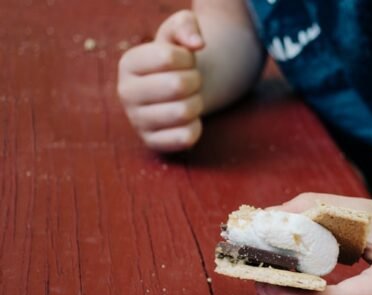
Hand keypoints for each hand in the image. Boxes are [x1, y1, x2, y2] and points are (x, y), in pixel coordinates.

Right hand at [117, 10, 204, 151]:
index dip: (188, 58)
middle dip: (196, 81)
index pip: (168, 57)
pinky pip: (186, 137)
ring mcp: (136, 120)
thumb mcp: (179, 32)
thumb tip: (196, 44)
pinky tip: (188, 119)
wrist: (181, 90)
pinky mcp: (152, 142)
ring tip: (189, 98)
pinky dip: (197, 127)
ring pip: (183, 112)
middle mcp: (125, 93)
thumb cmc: (179, 59)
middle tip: (191, 82)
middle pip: (177, 85)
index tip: (186, 61)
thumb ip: (187, 25)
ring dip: (197, 103)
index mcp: (128, 63)